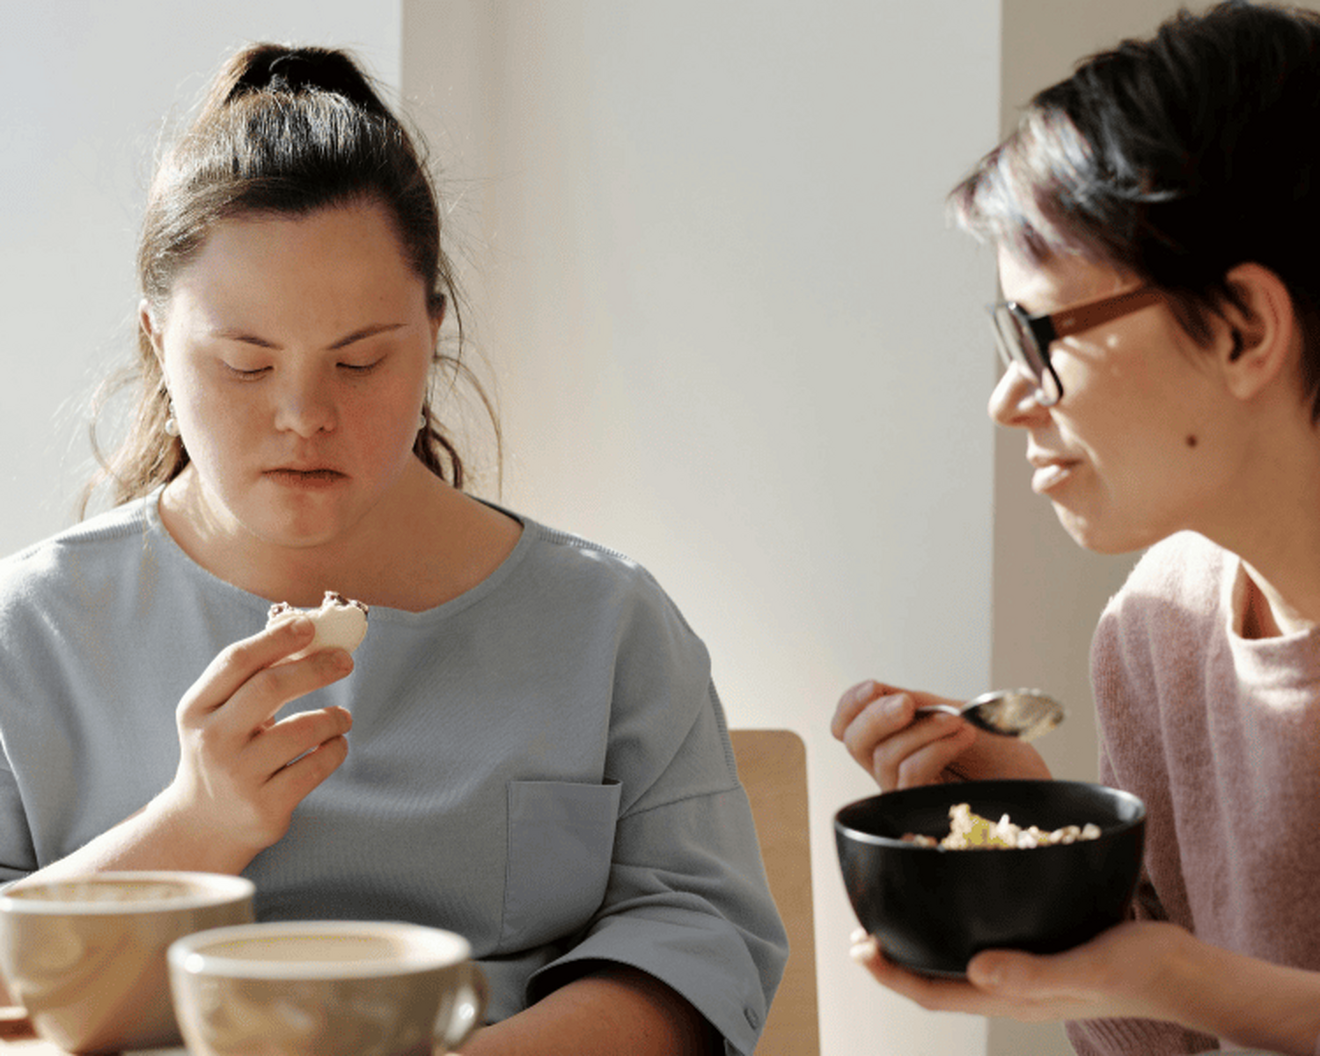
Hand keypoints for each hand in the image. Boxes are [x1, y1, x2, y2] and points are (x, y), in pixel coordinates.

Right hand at [154, 616, 354, 865]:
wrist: (203, 824)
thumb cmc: (225, 749)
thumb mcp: (222, 713)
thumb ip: (255, 674)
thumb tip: (302, 623)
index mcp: (197, 708)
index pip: (236, 661)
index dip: (276, 639)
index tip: (310, 625)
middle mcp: (212, 741)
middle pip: (269, 688)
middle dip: (315, 668)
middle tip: (345, 661)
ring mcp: (238, 776)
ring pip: (301, 731)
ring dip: (333, 717)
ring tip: (342, 717)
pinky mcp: (265, 806)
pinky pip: (315, 767)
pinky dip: (336, 749)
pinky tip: (335, 744)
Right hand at [832, 680, 1049, 790]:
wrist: (1041, 788)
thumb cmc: (1007, 758)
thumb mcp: (958, 716)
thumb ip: (918, 706)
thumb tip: (878, 692)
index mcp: (898, 741)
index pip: (848, 726)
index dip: (850, 706)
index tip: (873, 687)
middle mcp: (896, 769)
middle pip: (854, 742)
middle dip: (875, 716)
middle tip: (907, 704)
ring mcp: (909, 793)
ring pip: (883, 757)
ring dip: (922, 730)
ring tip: (959, 723)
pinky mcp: (925, 811)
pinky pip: (909, 774)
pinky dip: (934, 748)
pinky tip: (962, 737)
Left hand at [848, 921, 1186, 1023]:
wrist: (1188, 971)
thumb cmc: (1143, 971)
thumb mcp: (1089, 967)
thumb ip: (1034, 974)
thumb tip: (975, 971)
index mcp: (1014, 997)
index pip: (935, 993)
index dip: (892, 975)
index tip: (860, 949)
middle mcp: (1013, 987)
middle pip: (938, 981)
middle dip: (897, 962)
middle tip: (861, 933)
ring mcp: (1028, 971)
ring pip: (960, 963)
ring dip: (925, 944)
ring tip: (896, 918)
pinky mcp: (1043, 950)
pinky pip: (989, 944)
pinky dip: (961, 925)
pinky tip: (960, 898)